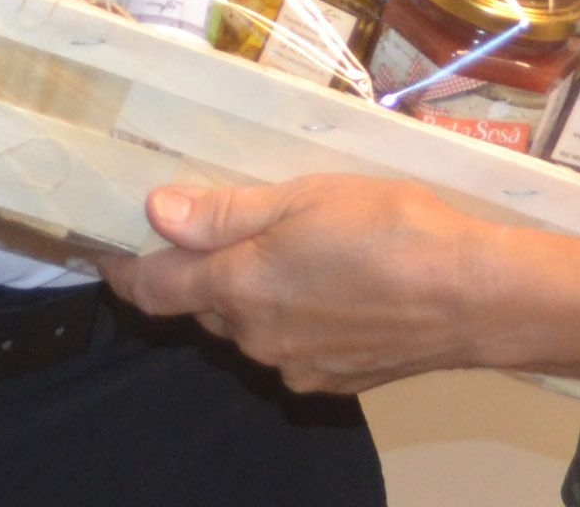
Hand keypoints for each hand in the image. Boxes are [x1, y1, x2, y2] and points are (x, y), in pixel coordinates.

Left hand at [100, 176, 499, 394]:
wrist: (471, 296)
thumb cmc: (390, 228)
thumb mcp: (305, 196)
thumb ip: (226, 211)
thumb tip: (156, 211)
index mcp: (240, 286)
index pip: (154, 288)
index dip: (124, 267)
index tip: (107, 245)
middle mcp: (255, 336)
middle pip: (203, 304)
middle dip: (201, 270)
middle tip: (227, 223)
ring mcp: (294, 366)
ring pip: (249, 326)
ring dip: (253, 293)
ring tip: (297, 249)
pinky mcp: (333, 381)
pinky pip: (291, 347)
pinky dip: (295, 318)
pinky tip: (335, 288)